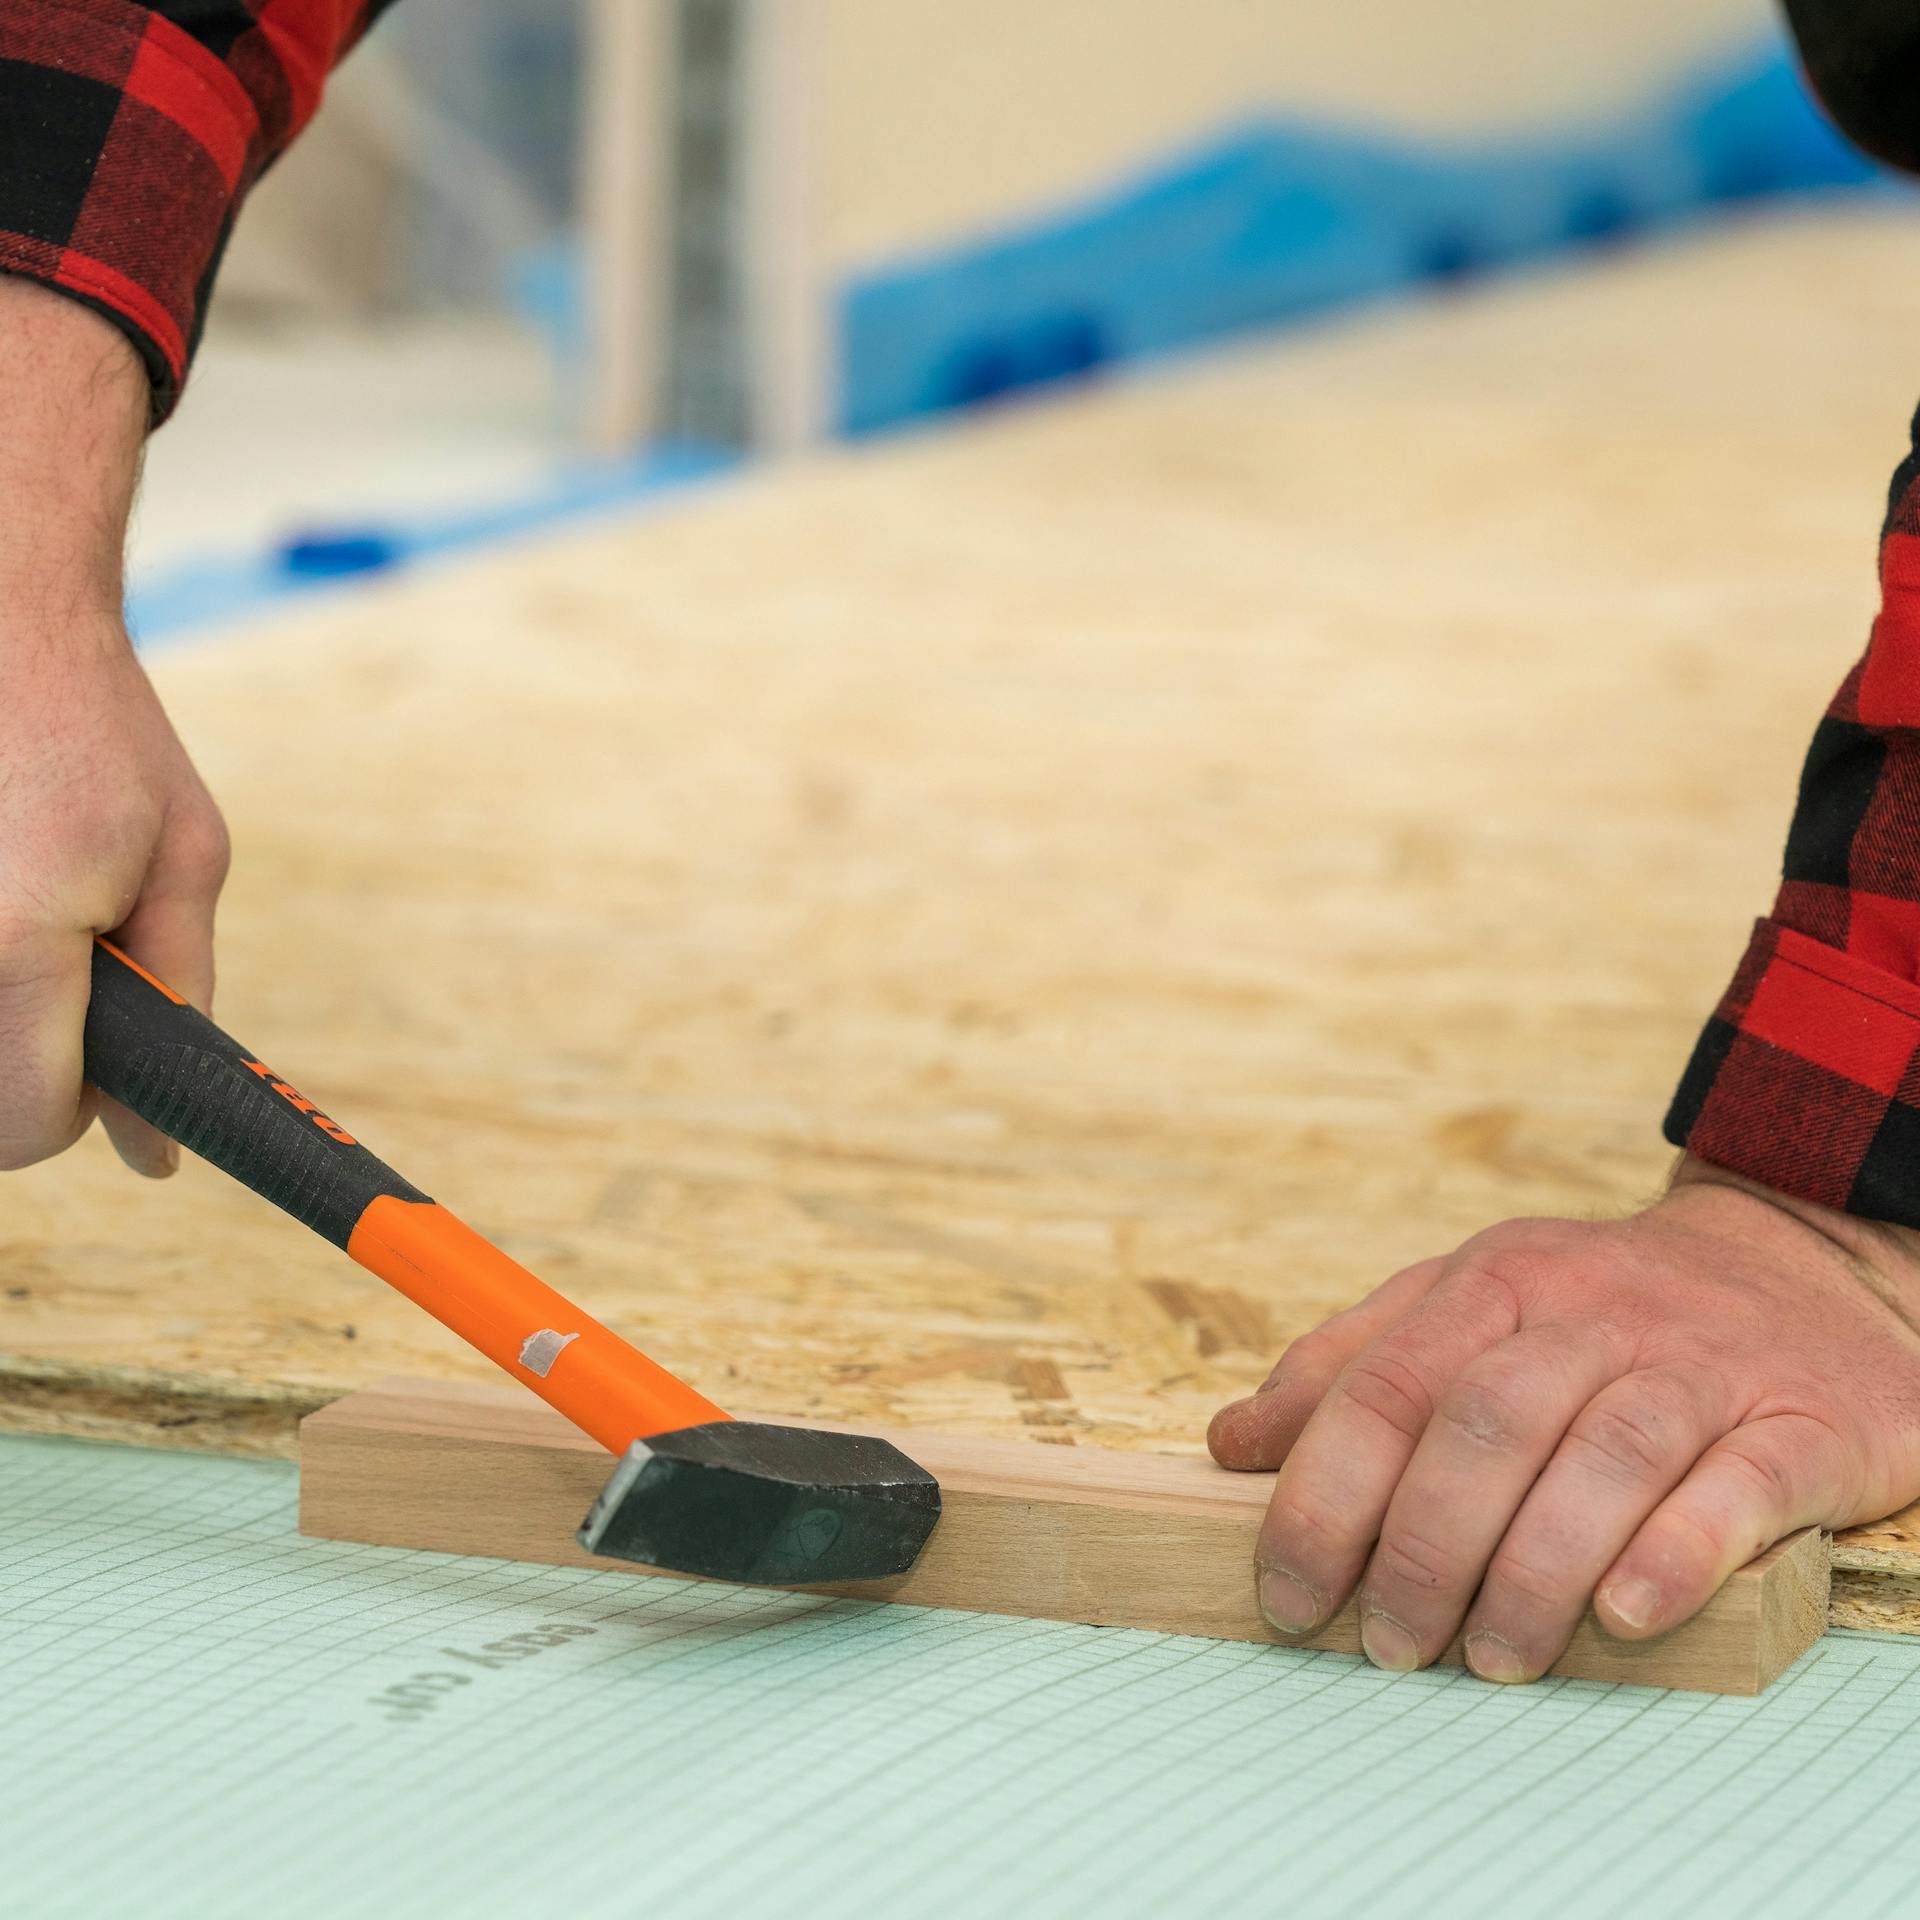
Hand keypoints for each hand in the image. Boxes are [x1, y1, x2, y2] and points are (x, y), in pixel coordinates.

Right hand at [0, 277, 228, 1175]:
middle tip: (54, 953)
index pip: (26, 1130)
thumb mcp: (182, 855)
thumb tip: (155, 1154)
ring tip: (19, 893)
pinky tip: (1, 871)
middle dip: (24, 1057)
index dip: (75, 1112)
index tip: (99, 1061)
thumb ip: (178, 999)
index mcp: (16, 945)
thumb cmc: (96, 727)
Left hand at [1208, 1157, 1919, 1679]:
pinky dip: (1674, 1556)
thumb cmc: (1596, 1313)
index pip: (1386, 1388)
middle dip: (1421, 1548)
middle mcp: (1593, 1314)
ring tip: (1491, 1659)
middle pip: (1485, 1425)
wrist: (1799, 1270)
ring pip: (1605, 1459)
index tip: (1288, 1594)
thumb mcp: (1464, 1305)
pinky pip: (1735, 1490)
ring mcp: (1700, 1365)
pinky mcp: (1801, 1424)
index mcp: (1496, 1282)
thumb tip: (1234, 1444)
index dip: (1324, 1497)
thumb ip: (1348, 1365)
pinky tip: (1621, 1617)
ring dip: (1533, 1572)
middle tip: (1389, 1646)